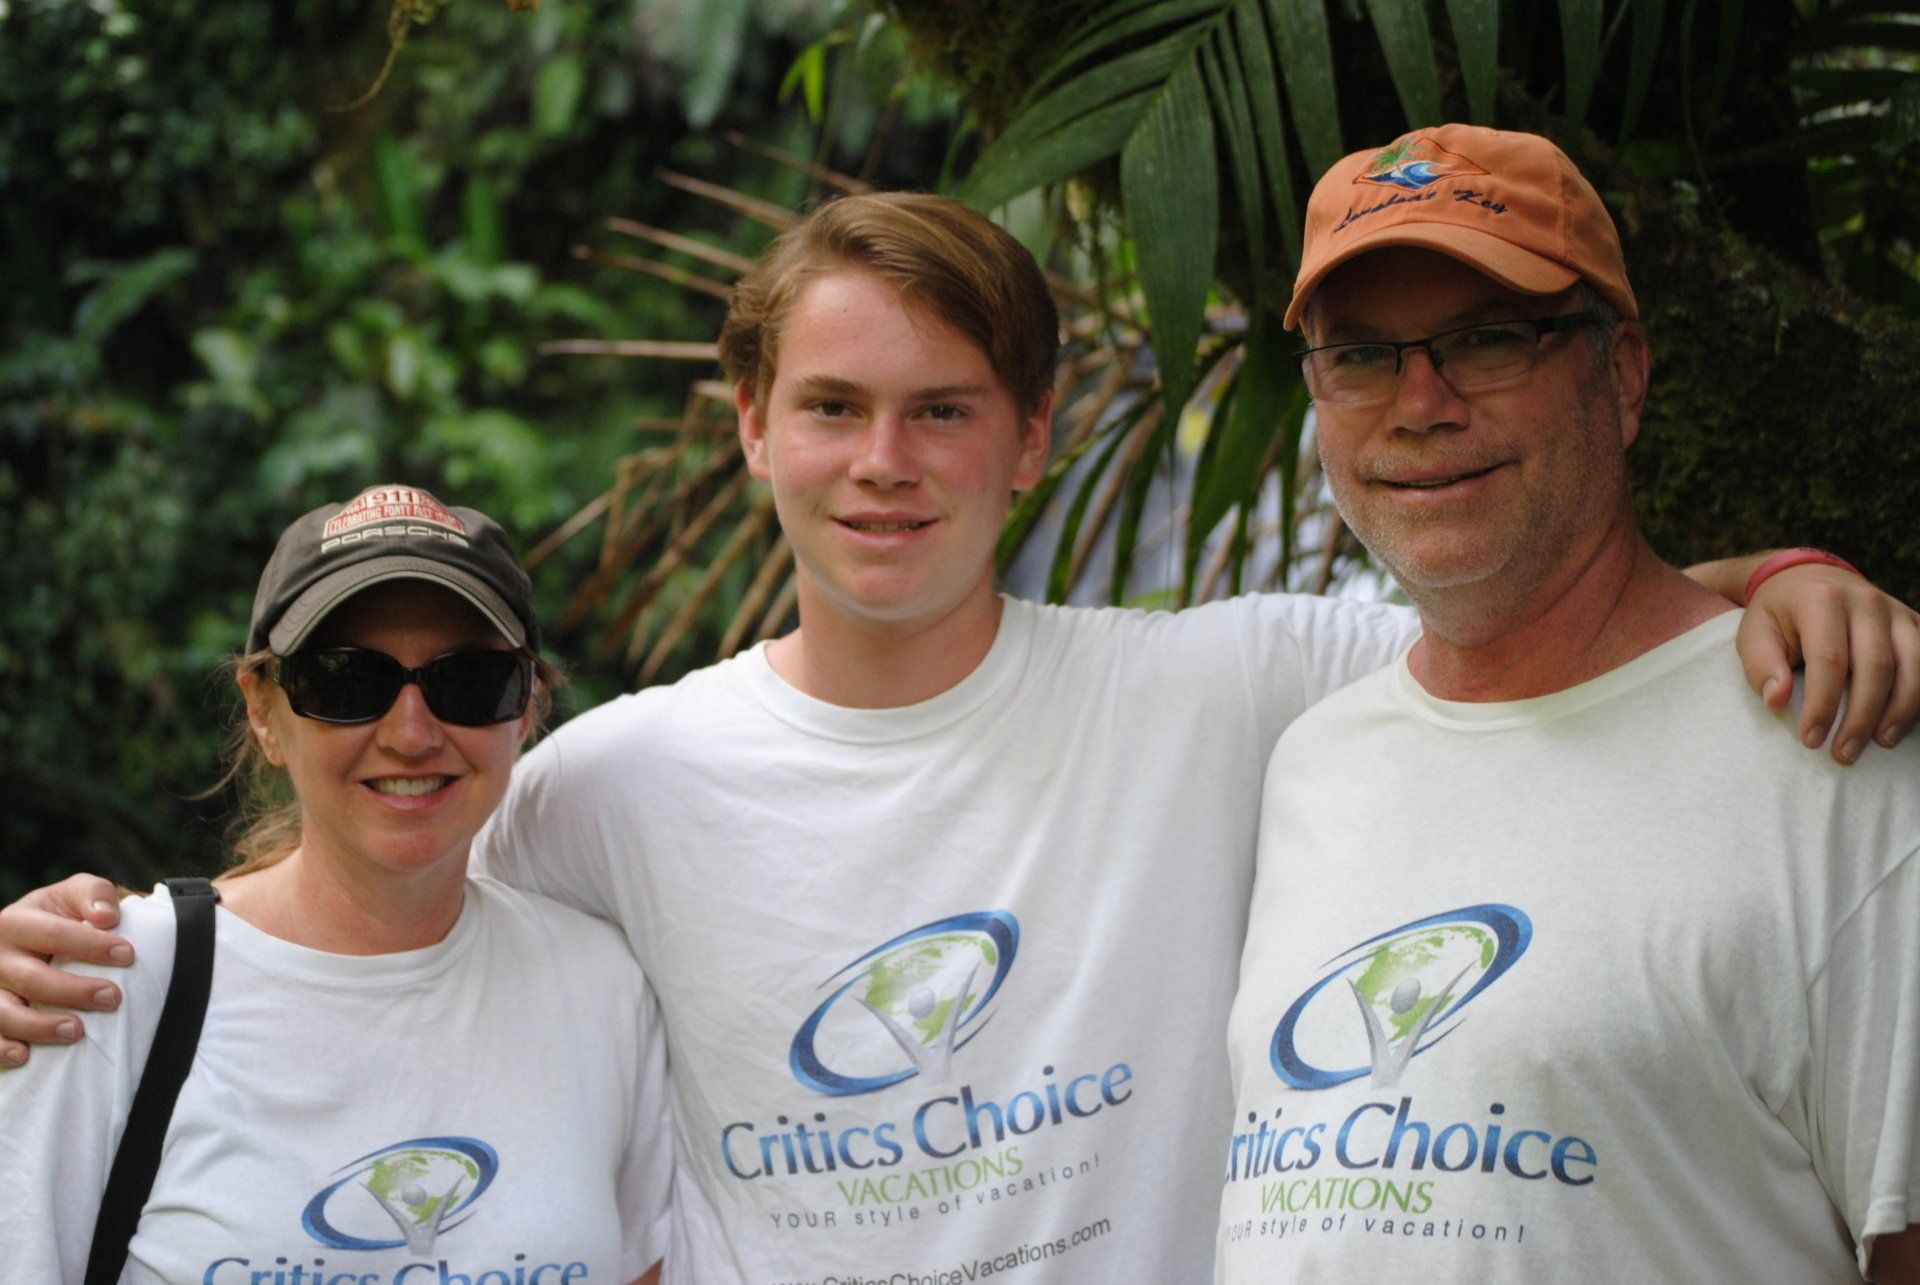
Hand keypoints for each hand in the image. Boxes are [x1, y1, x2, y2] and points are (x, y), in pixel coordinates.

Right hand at [0, 873, 131, 1065]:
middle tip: (112, 998)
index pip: (54, 934)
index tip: (128, 956)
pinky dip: (1, 1048)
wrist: (33, 937)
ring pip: (3, 1012)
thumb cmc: (62, 916)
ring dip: (39, 1026)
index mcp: (17, 922)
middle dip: (73, 991)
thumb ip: (94, 894)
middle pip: (30, 978)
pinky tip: (23, 1055)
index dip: (91, 945)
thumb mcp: (75, 895)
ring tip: (77, 1031)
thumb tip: (106, 916)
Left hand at [1739, 564, 1919, 762]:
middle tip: (1844, 753)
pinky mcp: (1913, 621)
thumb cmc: (1778, 615)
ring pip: (1914, 664)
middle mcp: (1865, 601)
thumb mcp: (1754, 633)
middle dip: (1862, 716)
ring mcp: (1895, 610)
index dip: (1822, 705)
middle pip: (1876, 666)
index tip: (1812, 740)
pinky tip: (1906, 720)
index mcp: (1821, 599)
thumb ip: (1761, 665)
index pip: (1829, 660)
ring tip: (1880, 742)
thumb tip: (1776, 700)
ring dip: (1901, 709)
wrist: (1807, 579)